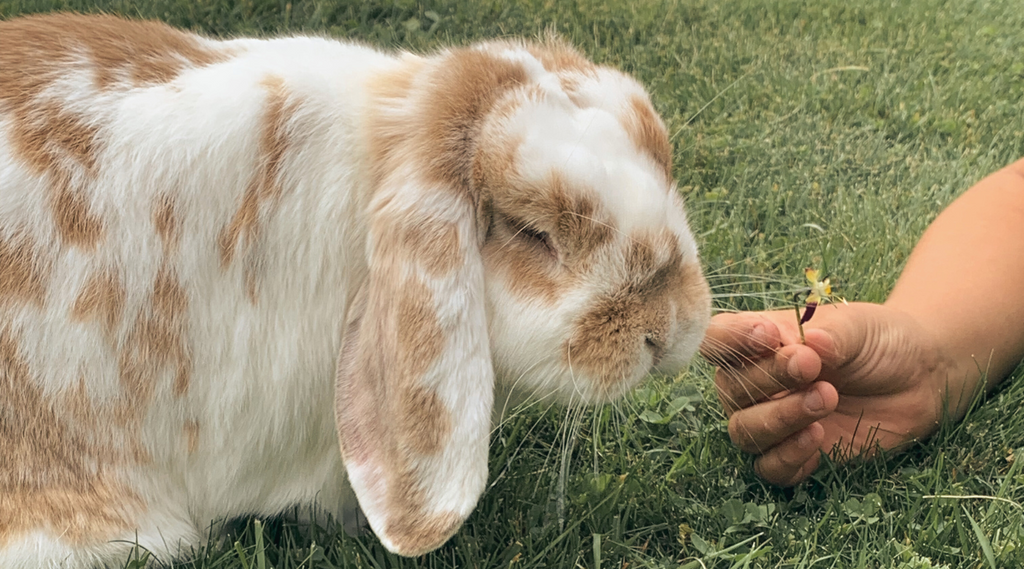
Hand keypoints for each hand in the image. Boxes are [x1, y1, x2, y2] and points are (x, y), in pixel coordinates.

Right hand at [701, 302, 953, 485]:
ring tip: (825, 398)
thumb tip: (808, 345)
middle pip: (731, 389)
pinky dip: (789, 457)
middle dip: (768, 378)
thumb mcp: (858, 325)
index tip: (769, 335)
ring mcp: (772, 420)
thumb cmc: (878, 341)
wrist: (919, 377)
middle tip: (811, 365)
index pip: (717, 340)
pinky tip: (818, 439)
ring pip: (745, 431)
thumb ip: (831, 334)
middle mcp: (754, 383)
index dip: (731, 340)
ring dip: (779, 418)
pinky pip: (771, 468)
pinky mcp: (796, 455)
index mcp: (758, 341)